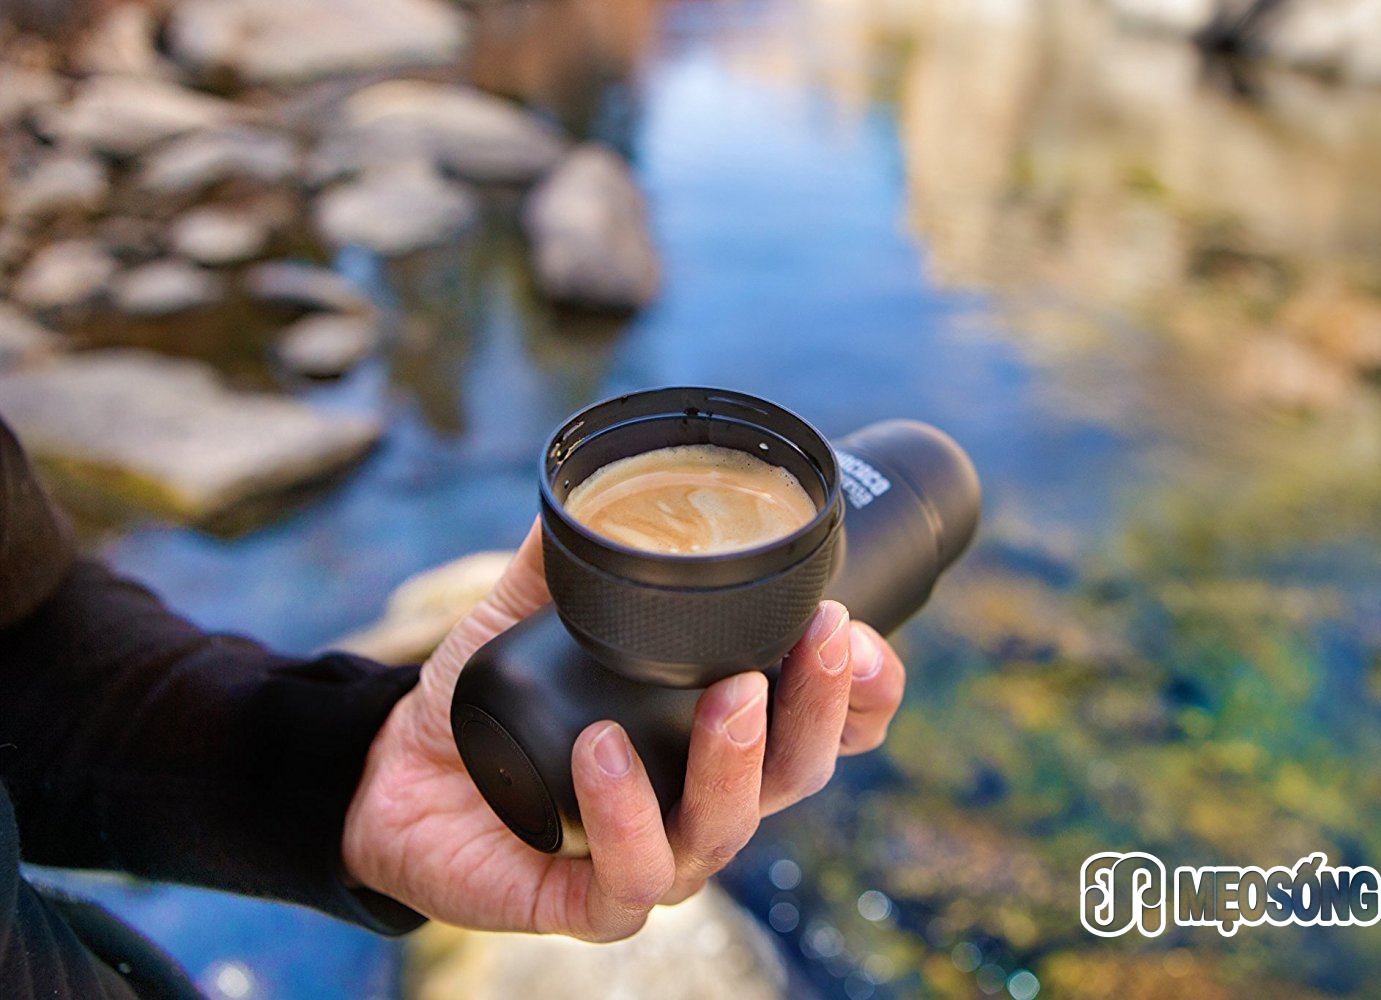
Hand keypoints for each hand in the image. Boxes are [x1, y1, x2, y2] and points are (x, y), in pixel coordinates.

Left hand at [341, 518, 904, 939]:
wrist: (396, 774)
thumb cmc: (486, 700)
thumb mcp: (530, 614)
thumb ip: (575, 555)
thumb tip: (604, 481)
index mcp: (709, 735)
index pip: (821, 729)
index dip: (863, 693)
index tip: (862, 631)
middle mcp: (699, 798)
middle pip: (799, 773)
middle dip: (824, 708)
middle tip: (825, 637)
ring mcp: (652, 854)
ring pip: (728, 828)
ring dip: (737, 760)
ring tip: (730, 693)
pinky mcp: (587, 900)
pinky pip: (630, 875)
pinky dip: (627, 813)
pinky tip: (602, 752)